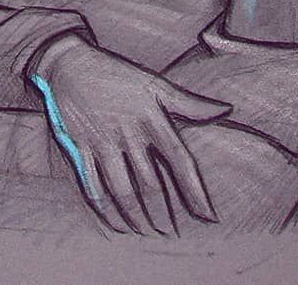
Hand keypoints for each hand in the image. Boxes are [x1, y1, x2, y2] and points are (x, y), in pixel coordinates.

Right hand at [28, 37, 230, 234]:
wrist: (71, 63)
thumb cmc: (117, 75)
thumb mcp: (154, 83)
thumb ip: (189, 102)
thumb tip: (226, 109)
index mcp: (151, 118)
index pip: (180, 159)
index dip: (195, 190)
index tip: (207, 216)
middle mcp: (129, 133)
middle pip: (151, 184)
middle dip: (163, 214)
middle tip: (172, 234)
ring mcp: (103, 142)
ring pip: (123, 191)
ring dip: (136, 217)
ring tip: (147, 232)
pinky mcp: (80, 147)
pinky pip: (94, 186)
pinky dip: (105, 209)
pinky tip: (116, 223)